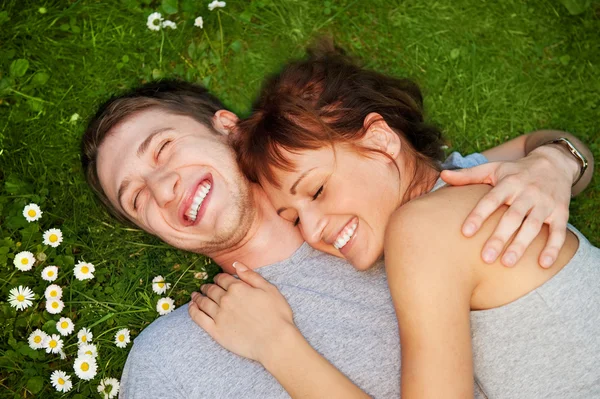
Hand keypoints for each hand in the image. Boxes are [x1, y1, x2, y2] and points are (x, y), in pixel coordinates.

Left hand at [188, 262, 295, 363]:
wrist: (275, 341)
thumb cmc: (277, 315)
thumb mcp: (269, 289)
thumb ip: (251, 275)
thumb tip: (236, 264)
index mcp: (238, 288)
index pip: (222, 279)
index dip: (219, 278)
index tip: (218, 280)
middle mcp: (225, 300)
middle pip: (211, 290)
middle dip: (207, 287)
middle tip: (205, 287)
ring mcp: (219, 316)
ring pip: (203, 302)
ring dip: (197, 297)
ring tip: (195, 295)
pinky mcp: (215, 331)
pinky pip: (198, 318)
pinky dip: (192, 310)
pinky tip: (191, 307)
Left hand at [441, 146, 572, 267]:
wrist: (555, 163)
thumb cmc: (515, 171)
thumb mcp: (493, 169)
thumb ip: (468, 175)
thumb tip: (442, 174)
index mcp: (508, 183)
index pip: (491, 200)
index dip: (479, 215)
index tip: (465, 233)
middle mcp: (527, 193)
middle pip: (512, 217)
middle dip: (499, 237)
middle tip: (486, 257)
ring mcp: (545, 203)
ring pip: (533, 226)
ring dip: (521, 245)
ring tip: (507, 263)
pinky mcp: (561, 213)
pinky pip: (559, 232)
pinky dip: (553, 248)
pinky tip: (543, 264)